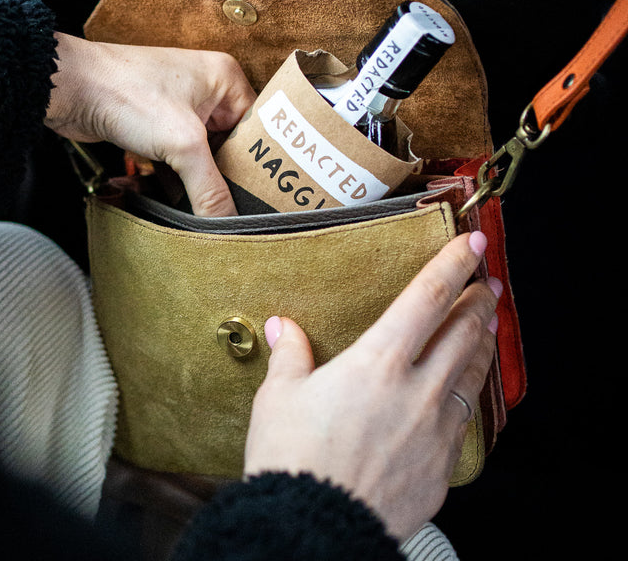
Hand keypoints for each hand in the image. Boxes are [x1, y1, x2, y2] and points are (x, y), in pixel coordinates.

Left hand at [45, 33, 254, 215]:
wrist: (70, 89)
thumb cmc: (127, 93)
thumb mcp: (181, 144)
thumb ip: (210, 189)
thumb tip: (227, 225)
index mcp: (225, 79)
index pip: (260, 130)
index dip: (261, 166)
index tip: (264, 201)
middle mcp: (206, 91)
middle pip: (230, 148)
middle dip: (222, 180)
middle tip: (227, 212)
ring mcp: (179, 109)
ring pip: (200, 159)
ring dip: (191, 183)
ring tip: (197, 211)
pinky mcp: (154, 126)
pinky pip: (174, 160)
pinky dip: (169, 180)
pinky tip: (165, 198)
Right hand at [243, 231, 500, 542]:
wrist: (316, 526)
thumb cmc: (293, 458)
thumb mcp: (279, 396)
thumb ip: (290, 355)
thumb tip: (283, 328)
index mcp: (378, 361)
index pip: (427, 298)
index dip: (452, 265)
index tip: (470, 242)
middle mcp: (416, 390)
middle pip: (461, 332)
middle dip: (477, 300)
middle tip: (486, 282)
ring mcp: (434, 431)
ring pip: (471, 374)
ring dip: (482, 342)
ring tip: (488, 325)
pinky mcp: (440, 468)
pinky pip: (463, 421)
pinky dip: (468, 395)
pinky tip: (464, 392)